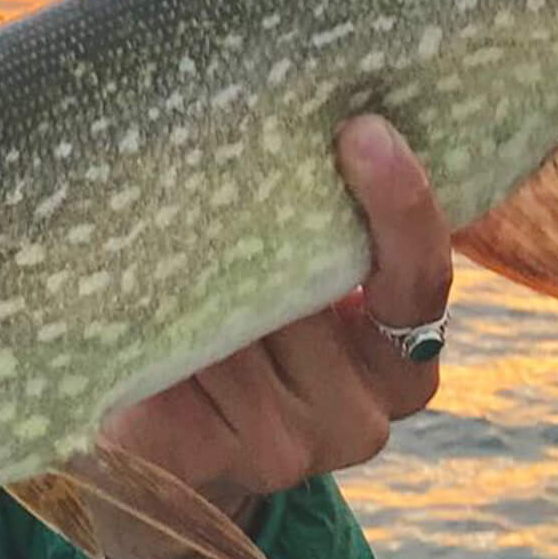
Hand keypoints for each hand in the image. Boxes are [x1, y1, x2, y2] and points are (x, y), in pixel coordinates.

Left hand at [88, 115, 452, 558]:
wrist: (167, 449)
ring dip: (194, 268)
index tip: (365, 131)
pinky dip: (155, 315)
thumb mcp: (295, 284)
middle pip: (311, 290)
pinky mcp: (211, 458)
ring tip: (157, 238)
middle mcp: (360, 416)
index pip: (420, 281)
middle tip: (219, 152)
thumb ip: (316, 229)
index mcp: (403, 364)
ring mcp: (289, 448)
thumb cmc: (240, 332)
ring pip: (235, 315)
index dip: (400, 208)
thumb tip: (290, 100)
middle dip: (263, 221)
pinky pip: (178, 354)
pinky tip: (137, 298)